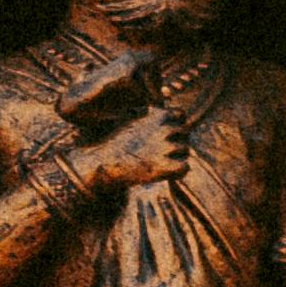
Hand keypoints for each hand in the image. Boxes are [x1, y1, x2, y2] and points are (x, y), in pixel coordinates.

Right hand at [66, 101, 192, 199]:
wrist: (100, 163)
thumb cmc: (110, 142)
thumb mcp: (128, 121)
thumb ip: (148, 118)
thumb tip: (166, 117)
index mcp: (155, 115)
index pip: (180, 114)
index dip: (175, 123)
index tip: (163, 132)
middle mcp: (164, 129)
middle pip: (185, 133)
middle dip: (175, 140)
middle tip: (157, 150)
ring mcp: (166, 147)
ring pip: (185, 150)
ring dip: (174, 156)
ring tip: (153, 161)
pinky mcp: (166, 166)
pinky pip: (184, 167)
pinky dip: (176, 172)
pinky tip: (161, 172)